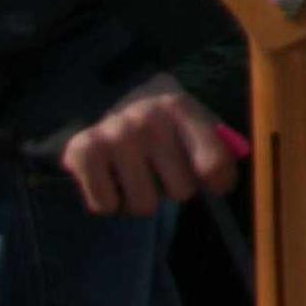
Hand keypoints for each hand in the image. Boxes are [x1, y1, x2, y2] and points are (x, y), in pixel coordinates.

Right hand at [57, 74, 242, 216]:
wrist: (113, 98)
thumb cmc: (165, 125)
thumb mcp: (197, 125)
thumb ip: (220, 150)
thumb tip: (223, 181)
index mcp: (180, 107)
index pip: (213, 164)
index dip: (217, 183)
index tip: (211, 182)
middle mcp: (147, 118)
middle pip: (181, 192)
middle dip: (174, 188)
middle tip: (161, 168)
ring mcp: (114, 134)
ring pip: (143, 206)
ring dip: (141, 199)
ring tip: (136, 173)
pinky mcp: (82, 151)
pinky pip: (106, 206)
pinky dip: (109, 201)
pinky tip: (110, 176)